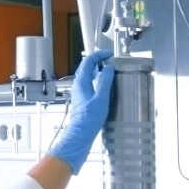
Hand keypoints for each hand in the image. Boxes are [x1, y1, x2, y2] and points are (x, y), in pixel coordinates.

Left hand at [48, 49, 114, 173]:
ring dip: (97, 69)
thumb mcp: (101, 98)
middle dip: (98, 60)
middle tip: (110, 59)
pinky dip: (96, 78)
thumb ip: (105, 81)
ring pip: (87, 75)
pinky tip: (104, 84)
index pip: (88, 61)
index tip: (110, 54)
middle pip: (86, 66)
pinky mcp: (82, 99)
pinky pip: (89, 83)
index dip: (99, 54)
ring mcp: (79, 92)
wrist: (80, 135)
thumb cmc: (89, 119)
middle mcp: (78, 85)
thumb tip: (109, 67)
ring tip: (108, 69)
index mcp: (81, 82)